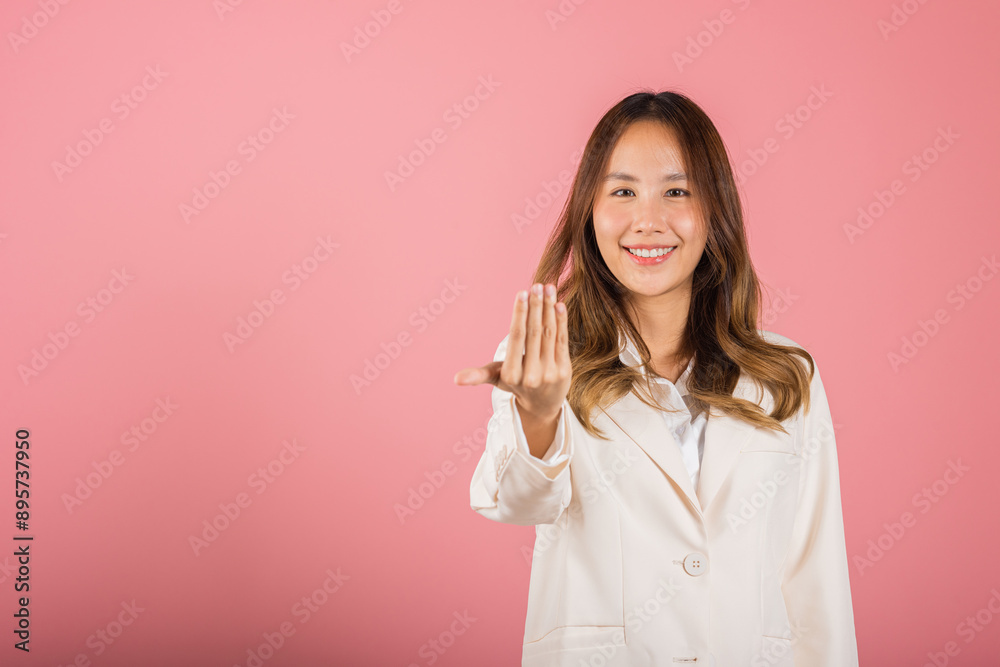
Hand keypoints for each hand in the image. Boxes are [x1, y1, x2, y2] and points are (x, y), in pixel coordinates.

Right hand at [454, 283, 570, 420]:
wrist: (543, 406)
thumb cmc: (516, 384)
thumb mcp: (496, 379)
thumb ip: (478, 375)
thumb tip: (456, 379)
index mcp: (511, 374)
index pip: (516, 337)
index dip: (520, 314)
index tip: (521, 293)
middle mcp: (531, 374)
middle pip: (534, 333)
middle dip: (536, 306)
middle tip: (537, 285)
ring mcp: (550, 373)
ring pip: (549, 334)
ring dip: (549, 309)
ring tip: (548, 288)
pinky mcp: (565, 370)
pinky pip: (562, 341)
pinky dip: (561, 321)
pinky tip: (559, 304)